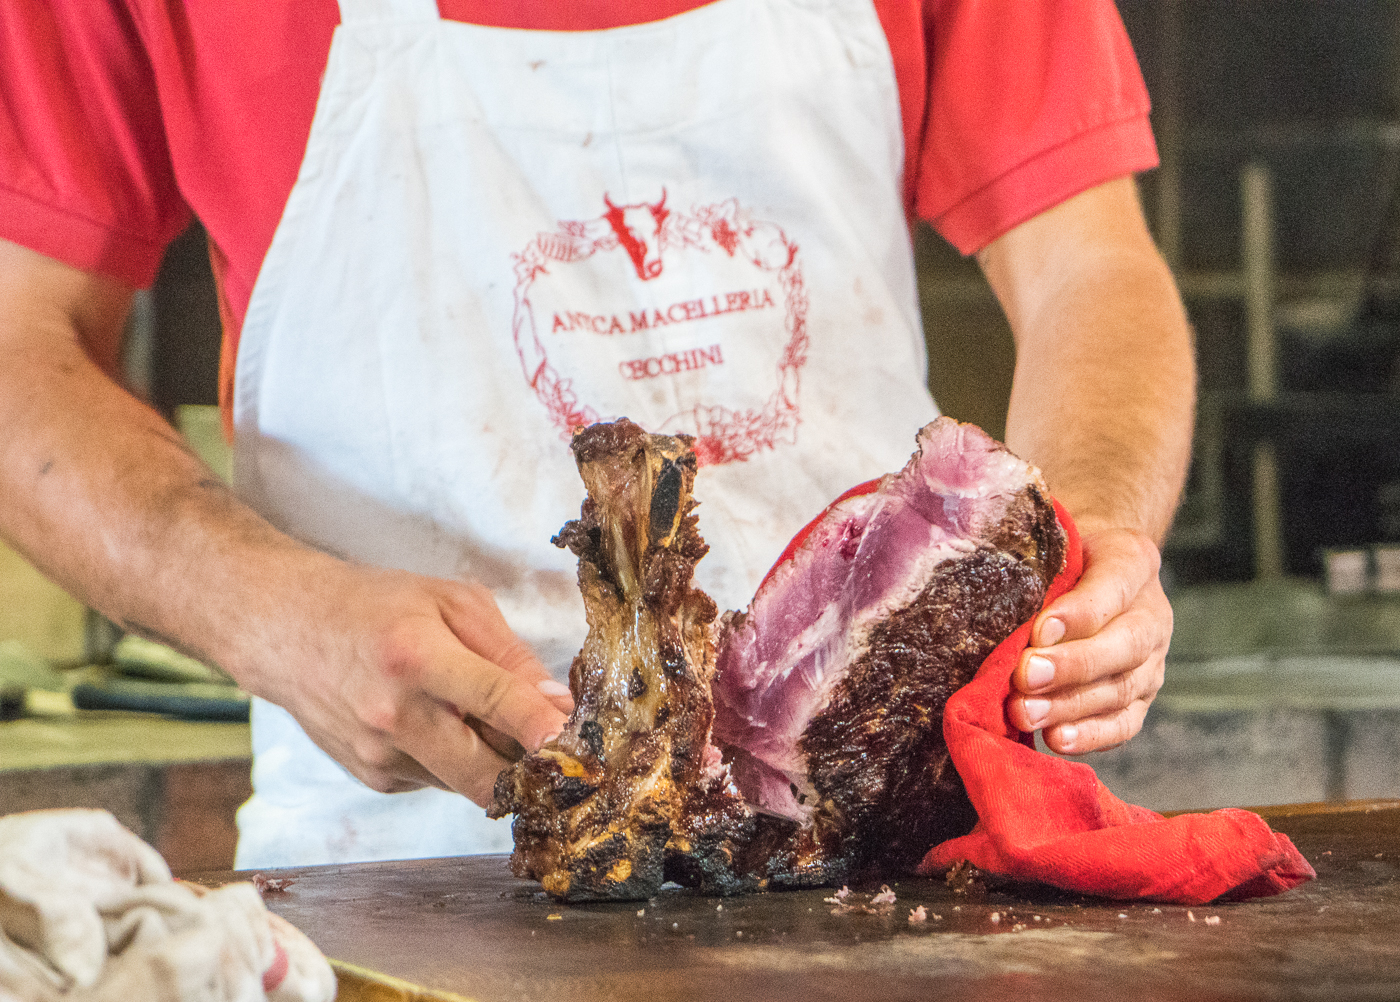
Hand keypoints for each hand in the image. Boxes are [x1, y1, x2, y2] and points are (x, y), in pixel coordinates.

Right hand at [244, 563, 572, 804]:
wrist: (287, 631)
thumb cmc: (376, 607)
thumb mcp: (453, 602)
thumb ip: (509, 653)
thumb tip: (557, 703)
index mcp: (418, 658)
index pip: (497, 703)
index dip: (545, 729)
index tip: (580, 747)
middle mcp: (396, 717)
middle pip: (487, 777)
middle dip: (532, 772)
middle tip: (557, 750)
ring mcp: (381, 757)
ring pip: (469, 784)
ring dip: (492, 761)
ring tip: (479, 715)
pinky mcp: (376, 780)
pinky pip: (441, 781)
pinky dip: (457, 761)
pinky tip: (438, 723)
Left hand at [1005, 527, 1170, 753]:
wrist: (1089, 574)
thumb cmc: (1060, 562)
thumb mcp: (1055, 550)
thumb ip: (1041, 575)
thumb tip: (1000, 616)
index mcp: (1132, 561)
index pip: (1113, 585)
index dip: (1078, 613)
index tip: (1039, 630)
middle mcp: (1152, 614)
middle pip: (1123, 645)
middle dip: (1071, 665)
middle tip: (1026, 675)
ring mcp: (1152, 661)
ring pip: (1120, 689)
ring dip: (1069, 705)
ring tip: (1025, 712)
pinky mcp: (1141, 700)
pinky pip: (1123, 724)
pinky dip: (1090, 736)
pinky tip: (1057, 739)